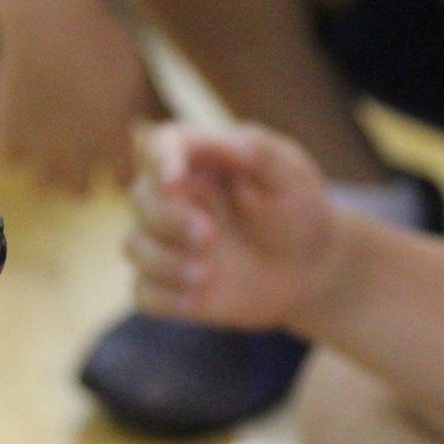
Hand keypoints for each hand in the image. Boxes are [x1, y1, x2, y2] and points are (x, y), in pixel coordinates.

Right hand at [0, 0, 160, 192]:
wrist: (48, 16)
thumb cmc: (102, 41)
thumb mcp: (142, 76)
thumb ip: (163, 110)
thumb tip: (196, 127)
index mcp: (114, 143)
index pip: (123, 183)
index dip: (121, 169)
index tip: (115, 151)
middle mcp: (77, 156)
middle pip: (80, 192)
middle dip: (83, 176)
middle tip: (80, 152)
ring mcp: (39, 150)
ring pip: (44, 187)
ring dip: (48, 171)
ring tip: (51, 146)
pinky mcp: (8, 136)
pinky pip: (10, 163)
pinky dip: (16, 150)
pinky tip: (24, 130)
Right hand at [125, 122, 336, 326]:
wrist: (308, 269)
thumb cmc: (297, 211)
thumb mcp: (292, 175)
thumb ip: (260, 152)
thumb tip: (226, 141)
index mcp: (199, 161)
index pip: (162, 145)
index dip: (160, 161)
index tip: (174, 182)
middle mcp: (175, 199)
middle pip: (141, 199)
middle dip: (168, 219)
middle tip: (209, 237)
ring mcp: (167, 243)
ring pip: (135, 245)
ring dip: (165, 262)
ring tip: (208, 276)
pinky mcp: (168, 284)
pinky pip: (143, 292)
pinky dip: (164, 298)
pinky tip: (197, 301)